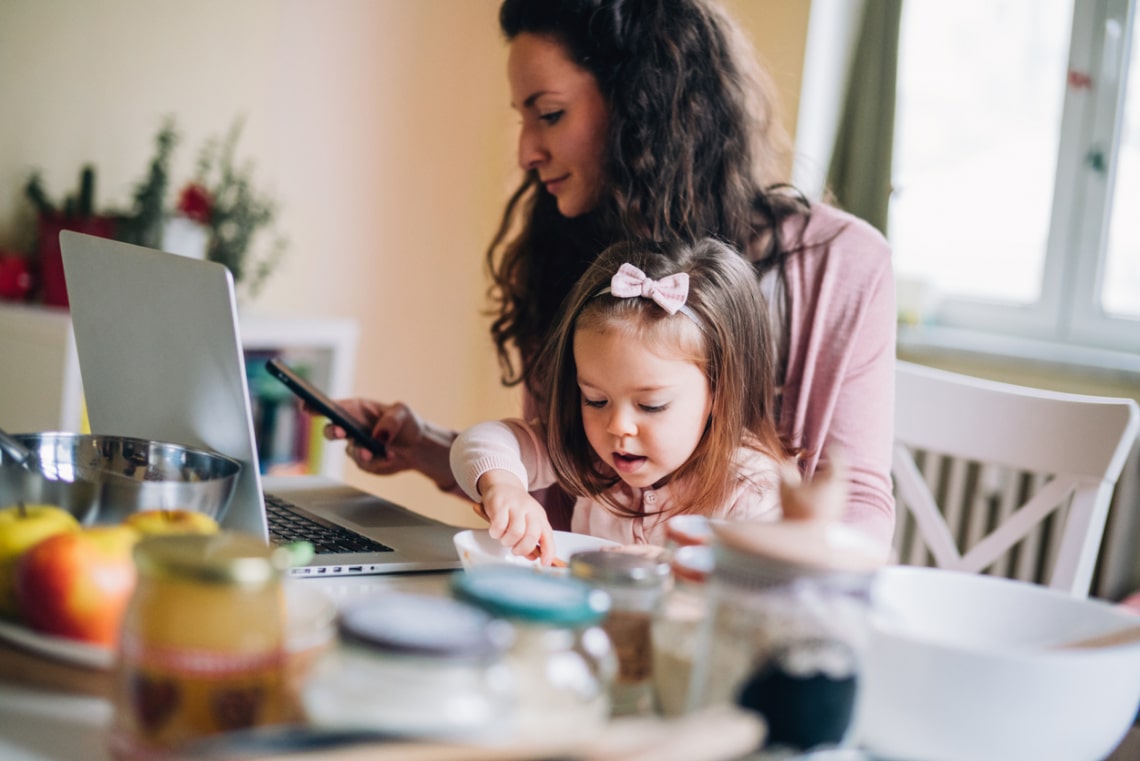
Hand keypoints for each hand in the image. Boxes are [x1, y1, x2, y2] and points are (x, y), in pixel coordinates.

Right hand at [315, 399, 453, 488]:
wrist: (418, 447)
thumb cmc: (407, 423)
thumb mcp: (403, 413)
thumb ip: (391, 420)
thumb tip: (379, 435)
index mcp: (357, 409)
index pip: (333, 406)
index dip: (316, 405)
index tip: (306, 405)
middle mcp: (352, 427)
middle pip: (331, 429)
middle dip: (332, 430)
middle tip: (340, 431)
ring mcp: (356, 445)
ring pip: (349, 450)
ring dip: (360, 452)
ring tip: (372, 452)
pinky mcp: (364, 462)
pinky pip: (364, 464)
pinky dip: (377, 461)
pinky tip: (390, 457)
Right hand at [477, 470, 554, 564]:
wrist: (502, 485)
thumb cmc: (516, 507)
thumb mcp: (528, 522)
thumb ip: (531, 540)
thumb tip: (534, 557)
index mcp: (540, 517)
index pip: (548, 536)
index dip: (548, 552)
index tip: (544, 563)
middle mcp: (530, 511)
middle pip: (531, 536)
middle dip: (522, 549)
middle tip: (516, 550)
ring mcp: (515, 506)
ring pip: (515, 532)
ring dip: (508, 541)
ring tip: (505, 538)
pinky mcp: (500, 504)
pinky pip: (499, 526)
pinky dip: (496, 533)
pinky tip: (496, 530)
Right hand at [779, 448, 848, 522]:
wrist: (807, 540)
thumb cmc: (797, 511)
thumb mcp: (786, 487)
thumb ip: (786, 470)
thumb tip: (787, 461)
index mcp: (831, 480)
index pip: (837, 459)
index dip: (833, 451)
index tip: (830, 447)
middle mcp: (841, 490)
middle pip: (841, 472)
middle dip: (833, 465)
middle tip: (826, 459)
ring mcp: (841, 503)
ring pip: (839, 485)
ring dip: (831, 479)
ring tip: (820, 477)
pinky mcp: (838, 513)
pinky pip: (837, 496)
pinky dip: (830, 491)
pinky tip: (818, 495)